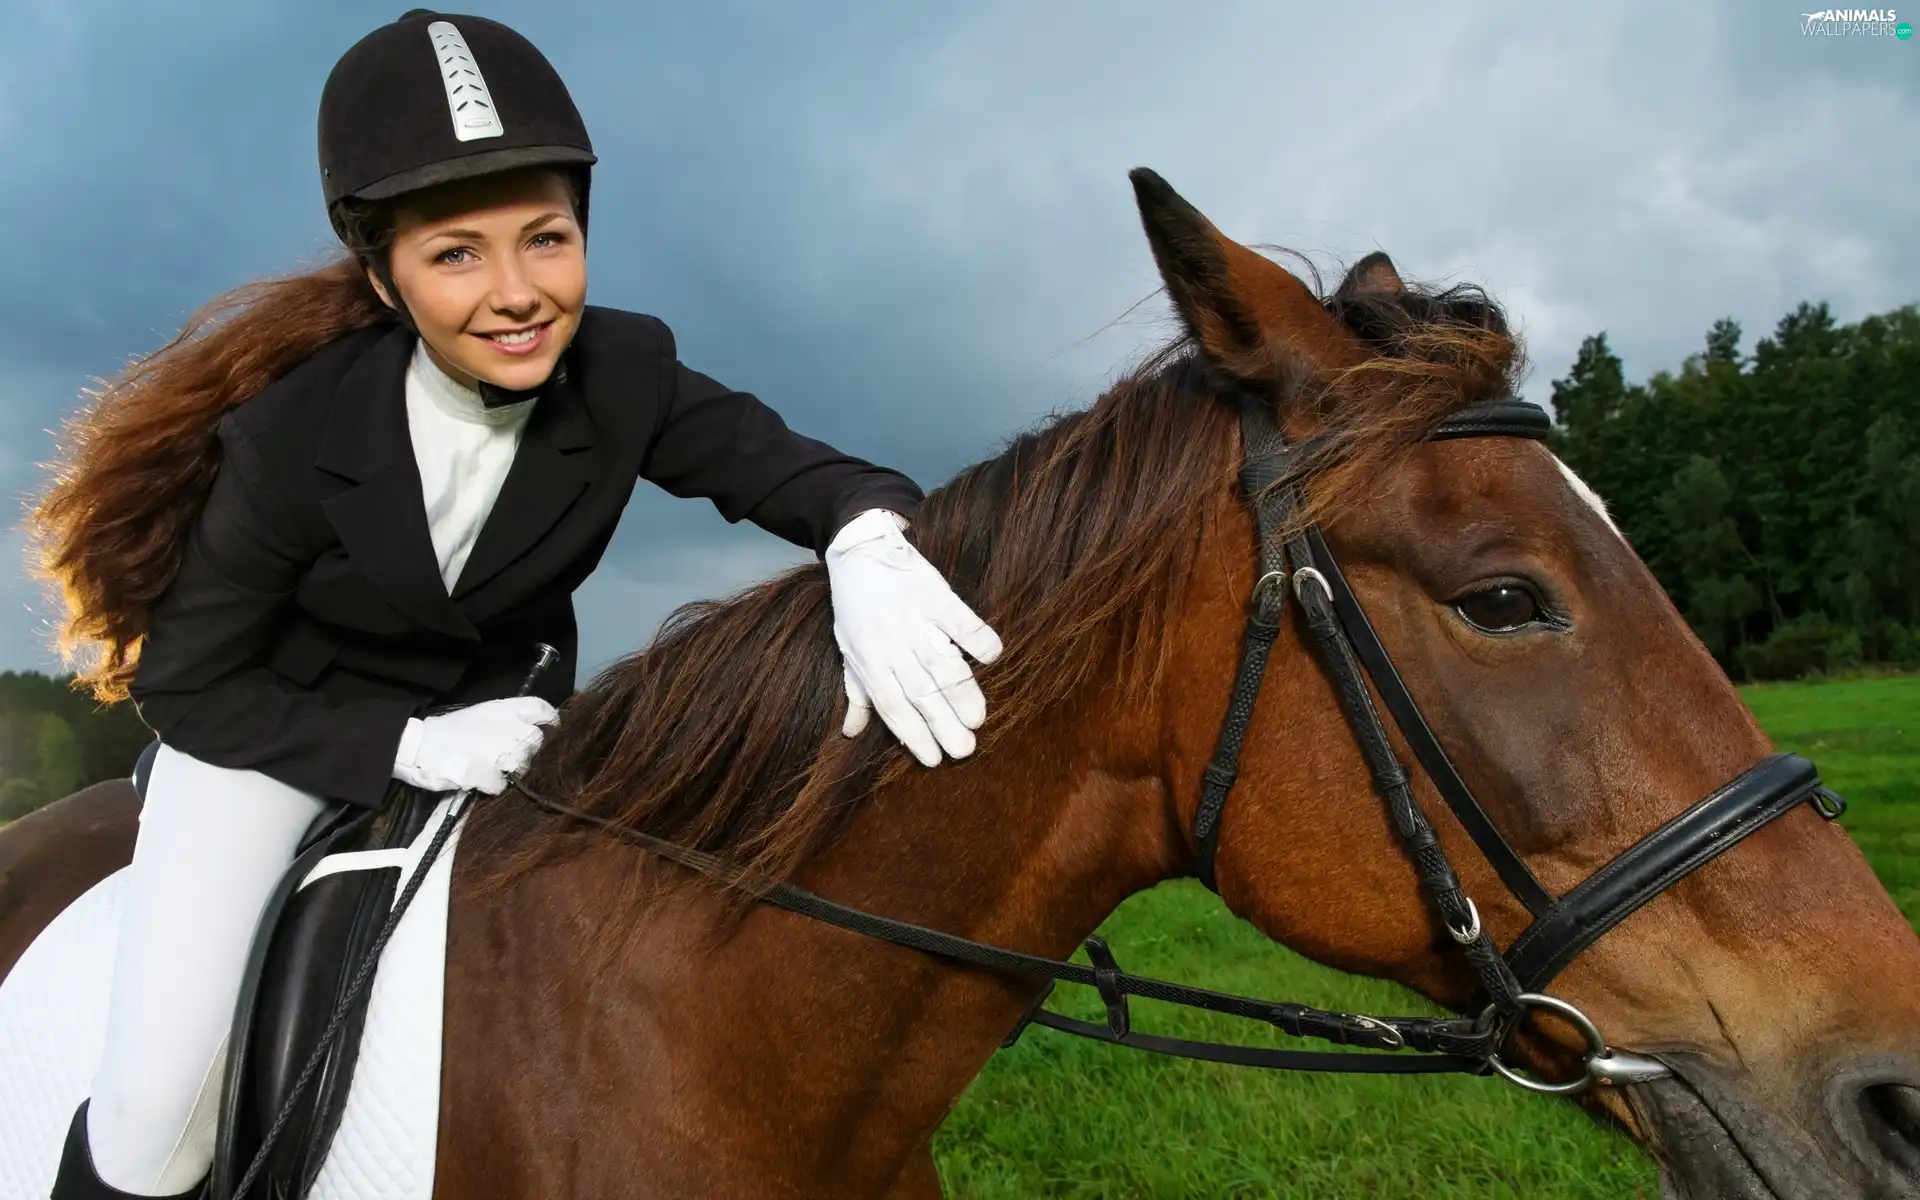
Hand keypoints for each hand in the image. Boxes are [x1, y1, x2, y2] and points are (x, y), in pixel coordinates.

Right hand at [392, 695, 558, 794]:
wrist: (418, 746)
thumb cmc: (450, 731)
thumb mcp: (481, 714)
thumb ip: (507, 719)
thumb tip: (532, 730)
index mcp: (503, 709)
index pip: (540, 708)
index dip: (550, 718)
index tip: (552, 726)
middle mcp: (506, 726)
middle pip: (535, 741)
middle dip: (525, 751)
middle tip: (506, 755)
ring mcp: (498, 750)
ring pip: (522, 765)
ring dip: (509, 770)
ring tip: (488, 766)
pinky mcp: (486, 772)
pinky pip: (501, 785)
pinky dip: (490, 785)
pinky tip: (476, 777)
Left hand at [824, 508, 1001, 765]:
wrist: (860, 550)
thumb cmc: (855, 606)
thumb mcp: (849, 649)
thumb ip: (857, 692)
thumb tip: (852, 733)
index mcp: (869, 661)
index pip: (892, 707)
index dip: (912, 735)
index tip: (933, 759)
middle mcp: (891, 644)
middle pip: (919, 691)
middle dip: (942, 724)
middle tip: (964, 750)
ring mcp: (914, 620)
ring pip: (941, 662)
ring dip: (960, 691)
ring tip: (977, 718)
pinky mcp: (934, 594)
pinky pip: (958, 618)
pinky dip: (975, 636)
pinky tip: (992, 657)